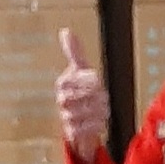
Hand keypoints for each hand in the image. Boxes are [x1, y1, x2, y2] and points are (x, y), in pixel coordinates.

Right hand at [55, 27, 108, 163]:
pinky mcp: (71, 132)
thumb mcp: (80, 71)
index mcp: (64, 83)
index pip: (87, 77)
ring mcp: (66, 116)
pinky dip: (99, 124)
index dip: (97, 81)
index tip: (98, 84)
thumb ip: (75, 52)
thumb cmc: (81, 94)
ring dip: (102, 111)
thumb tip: (65, 31)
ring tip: (101, 110)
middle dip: (101, 97)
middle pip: (92, 95)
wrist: (79, 123)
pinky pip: (90, 127)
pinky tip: (98, 122)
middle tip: (102, 99)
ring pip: (93, 111)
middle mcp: (62, 99)